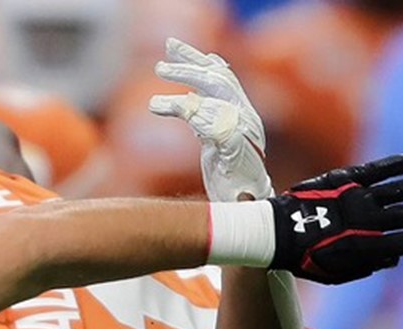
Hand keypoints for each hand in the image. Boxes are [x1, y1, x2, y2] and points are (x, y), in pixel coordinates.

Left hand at [148, 37, 272, 201]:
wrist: (247, 208)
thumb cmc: (230, 176)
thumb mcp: (213, 140)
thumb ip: (205, 117)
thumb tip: (189, 98)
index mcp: (241, 111)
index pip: (221, 74)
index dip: (198, 59)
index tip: (173, 47)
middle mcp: (245, 117)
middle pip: (219, 80)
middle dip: (189, 67)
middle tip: (160, 66)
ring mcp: (244, 133)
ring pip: (216, 98)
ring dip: (184, 90)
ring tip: (155, 91)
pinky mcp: (238, 151)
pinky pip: (215, 126)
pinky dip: (191, 114)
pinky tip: (164, 109)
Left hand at [267, 155, 402, 283]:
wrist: (275, 234)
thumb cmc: (305, 257)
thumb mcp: (335, 273)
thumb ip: (366, 266)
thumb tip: (394, 258)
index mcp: (363, 248)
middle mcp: (362, 222)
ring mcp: (354, 199)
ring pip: (396, 190)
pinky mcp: (342, 180)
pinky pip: (373, 171)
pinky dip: (392, 166)